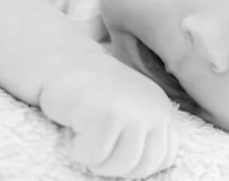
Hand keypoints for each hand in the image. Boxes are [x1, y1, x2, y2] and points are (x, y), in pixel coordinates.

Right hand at [39, 54, 178, 178]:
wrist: (63, 60)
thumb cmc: (93, 94)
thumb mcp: (131, 109)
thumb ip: (145, 134)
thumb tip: (146, 170)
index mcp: (163, 111)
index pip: (165, 158)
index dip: (136, 163)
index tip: (115, 145)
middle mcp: (154, 110)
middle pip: (141, 168)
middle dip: (113, 163)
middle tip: (96, 138)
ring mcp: (133, 112)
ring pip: (117, 166)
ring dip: (93, 157)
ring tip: (85, 129)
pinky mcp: (107, 114)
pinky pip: (92, 156)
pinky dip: (75, 147)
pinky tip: (74, 122)